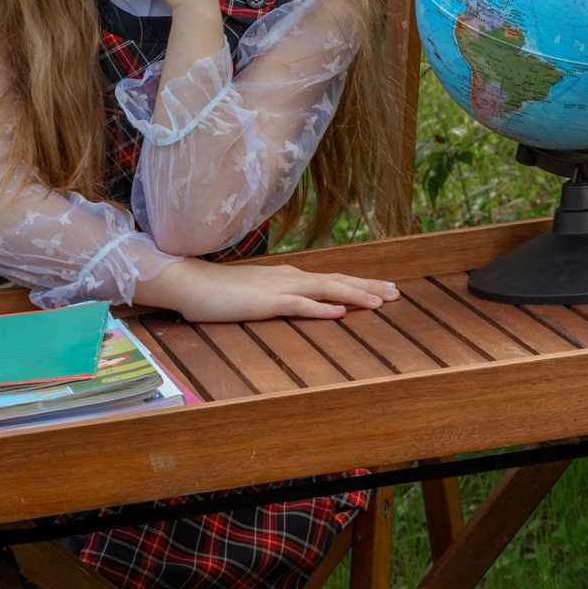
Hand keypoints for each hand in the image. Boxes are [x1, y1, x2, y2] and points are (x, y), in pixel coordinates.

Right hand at [131, 257, 399, 322]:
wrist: (191, 283)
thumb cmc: (221, 292)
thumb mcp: (258, 293)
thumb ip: (281, 296)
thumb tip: (304, 302)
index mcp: (290, 276)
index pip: (332, 279)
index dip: (360, 283)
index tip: (384, 289)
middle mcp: (290, 278)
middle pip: (337, 281)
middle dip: (368, 287)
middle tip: (396, 293)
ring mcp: (278, 289)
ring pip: (325, 289)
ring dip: (354, 294)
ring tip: (379, 302)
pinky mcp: (265, 303)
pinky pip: (298, 305)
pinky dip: (321, 308)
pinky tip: (339, 312)